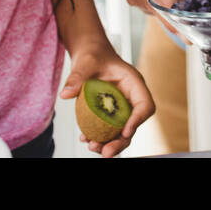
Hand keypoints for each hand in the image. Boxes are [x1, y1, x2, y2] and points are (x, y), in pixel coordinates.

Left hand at [59, 38, 154, 157]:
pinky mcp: (109, 114)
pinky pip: (108, 129)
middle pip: (133, 124)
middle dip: (121, 141)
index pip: (145, 105)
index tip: (125, 132)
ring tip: (92, 147)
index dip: (138, 120)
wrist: (88, 57)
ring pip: (120, 131)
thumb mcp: (85, 63)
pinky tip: (85, 139)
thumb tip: (65, 94)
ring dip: (109, 143)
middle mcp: (130, 98)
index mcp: (133, 84)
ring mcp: (120, 108)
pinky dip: (98, 137)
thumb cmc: (93, 56)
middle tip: (106, 153)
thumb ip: (77, 77)